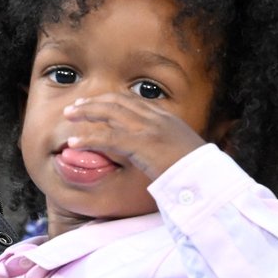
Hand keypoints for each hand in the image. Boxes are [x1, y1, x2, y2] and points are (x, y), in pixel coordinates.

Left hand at [62, 93, 206, 181]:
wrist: (209, 178)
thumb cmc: (196, 170)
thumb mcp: (180, 149)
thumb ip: (164, 143)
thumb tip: (153, 148)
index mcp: (165, 117)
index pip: (131, 100)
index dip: (109, 99)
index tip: (93, 102)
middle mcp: (156, 118)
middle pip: (117, 102)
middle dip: (93, 102)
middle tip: (74, 107)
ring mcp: (149, 129)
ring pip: (110, 114)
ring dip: (86, 114)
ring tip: (68, 117)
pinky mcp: (142, 145)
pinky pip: (108, 138)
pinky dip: (89, 138)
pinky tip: (74, 142)